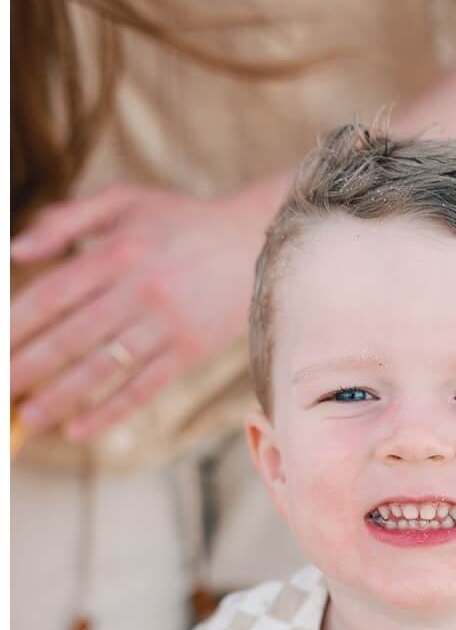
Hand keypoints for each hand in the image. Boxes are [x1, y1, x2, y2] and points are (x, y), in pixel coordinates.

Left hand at [11, 179, 277, 442]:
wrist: (256, 242)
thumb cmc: (183, 220)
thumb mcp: (124, 201)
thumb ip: (65, 220)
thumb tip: (15, 252)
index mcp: (115, 252)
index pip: (52, 295)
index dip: (16, 324)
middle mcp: (139, 290)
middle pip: (71, 337)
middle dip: (28, 367)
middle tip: (0, 391)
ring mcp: (166, 324)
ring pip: (103, 367)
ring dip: (61, 396)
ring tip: (29, 418)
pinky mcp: (190, 349)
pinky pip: (144, 387)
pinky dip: (110, 411)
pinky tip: (80, 428)